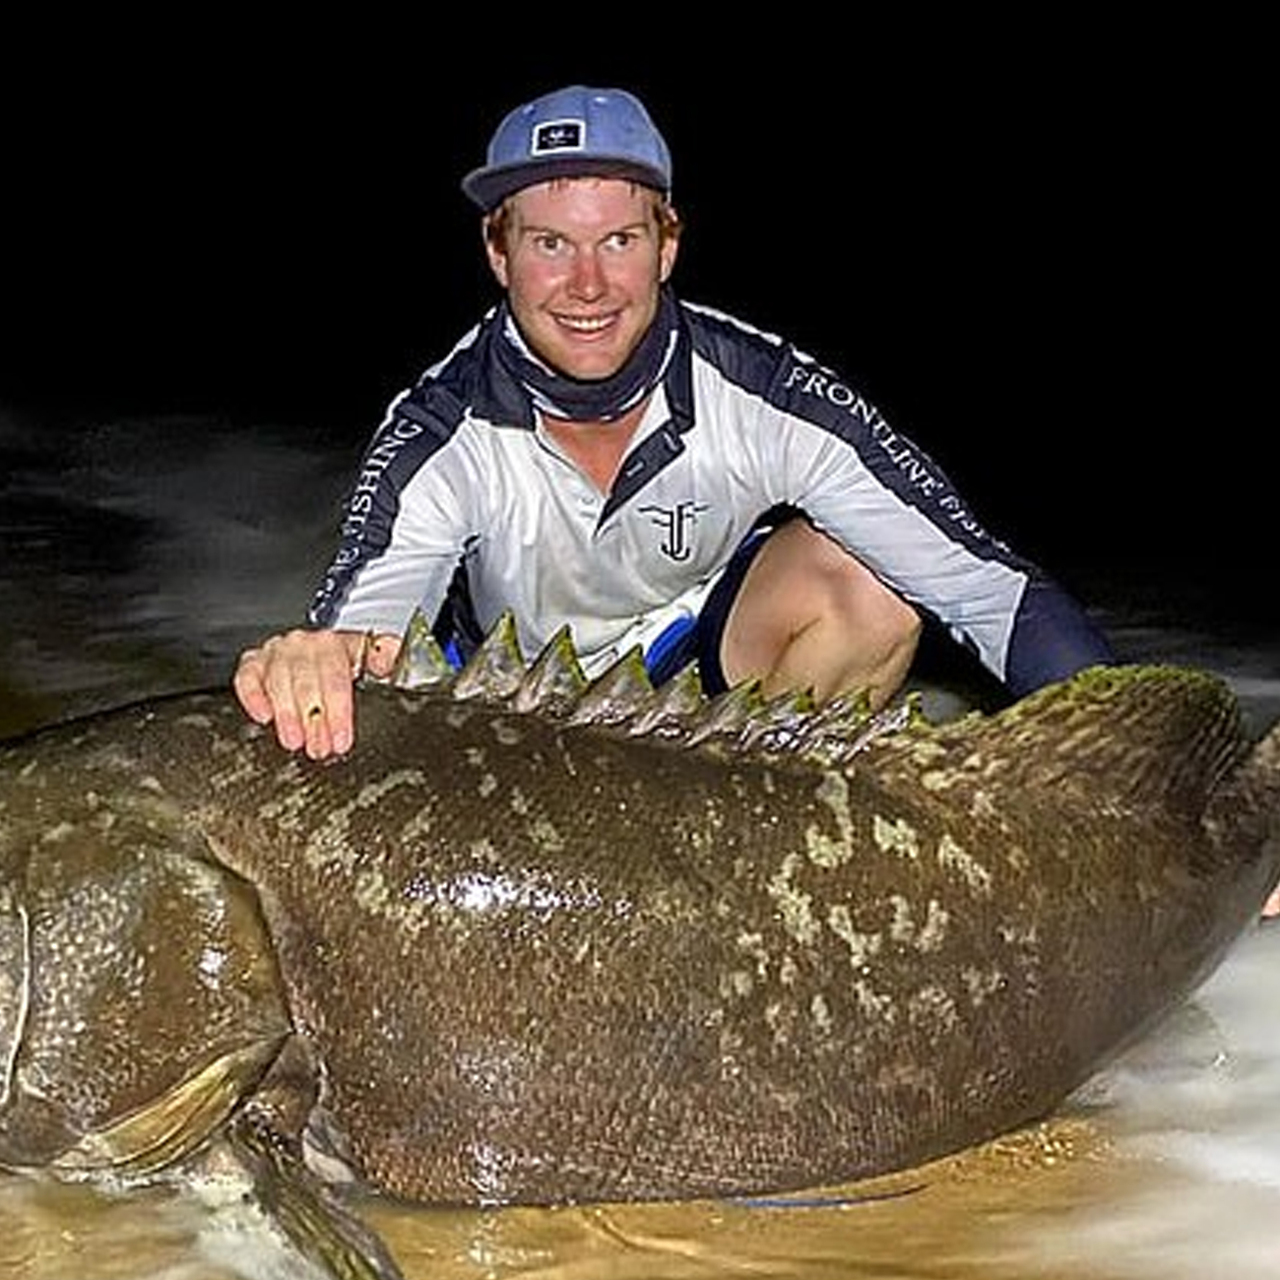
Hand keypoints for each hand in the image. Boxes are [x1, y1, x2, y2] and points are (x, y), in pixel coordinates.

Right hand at [233, 628, 401, 757]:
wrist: (322, 654)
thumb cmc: (346, 666)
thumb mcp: (372, 662)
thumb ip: (385, 657)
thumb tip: (386, 660)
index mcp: (334, 643)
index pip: (336, 677)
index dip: (339, 712)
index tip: (341, 739)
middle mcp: (303, 644)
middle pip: (307, 683)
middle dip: (314, 720)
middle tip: (319, 748)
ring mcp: (276, 653)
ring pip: (278, 682)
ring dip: (287, 715)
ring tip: (294, 742)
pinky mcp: (253, 663)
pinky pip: (247, 677)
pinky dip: (253, 697)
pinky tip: (264, 717)